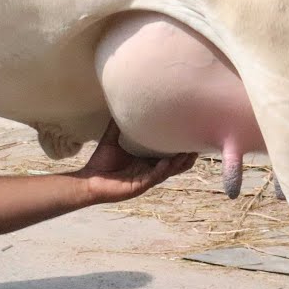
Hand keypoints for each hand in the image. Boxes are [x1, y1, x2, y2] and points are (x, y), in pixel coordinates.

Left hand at [76, 118, 196, 204]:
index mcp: (147, 160)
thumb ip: (118, 124)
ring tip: (189, 154)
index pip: (168, 154)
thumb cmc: (102, 162)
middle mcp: (150, 169)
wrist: (89, 179)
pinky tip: (167, 163)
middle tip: (198, 146)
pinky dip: (161, 170)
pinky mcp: (139, 186)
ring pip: (168, 171)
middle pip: (174, 164)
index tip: (192, 136)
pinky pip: (153, 177)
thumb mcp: (112, 138)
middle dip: (187, 157)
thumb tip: (121, 102)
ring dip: (179, 163)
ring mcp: (146, 179)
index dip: (181, 148)